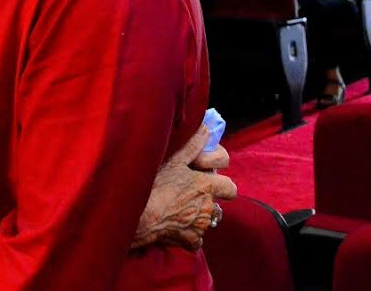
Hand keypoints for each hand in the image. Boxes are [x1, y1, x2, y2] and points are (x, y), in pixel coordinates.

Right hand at [131, 125, 237, 250]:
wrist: (140, 215)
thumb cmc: (155, 184)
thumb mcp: (174, 160)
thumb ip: (194, 145)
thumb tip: (207, 129)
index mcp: (208, 186)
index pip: (231, 188)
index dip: (222, 185)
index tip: (209, 183)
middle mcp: (208, 206)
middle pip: (217, 205)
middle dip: (206, 201)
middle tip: (187, 196)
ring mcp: (201, 225)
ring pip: (206, 221)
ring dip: (197, 216)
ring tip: (177, 210)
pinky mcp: (191, 240)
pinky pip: (196, 238)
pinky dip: (188, 233)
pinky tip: (174, 225)